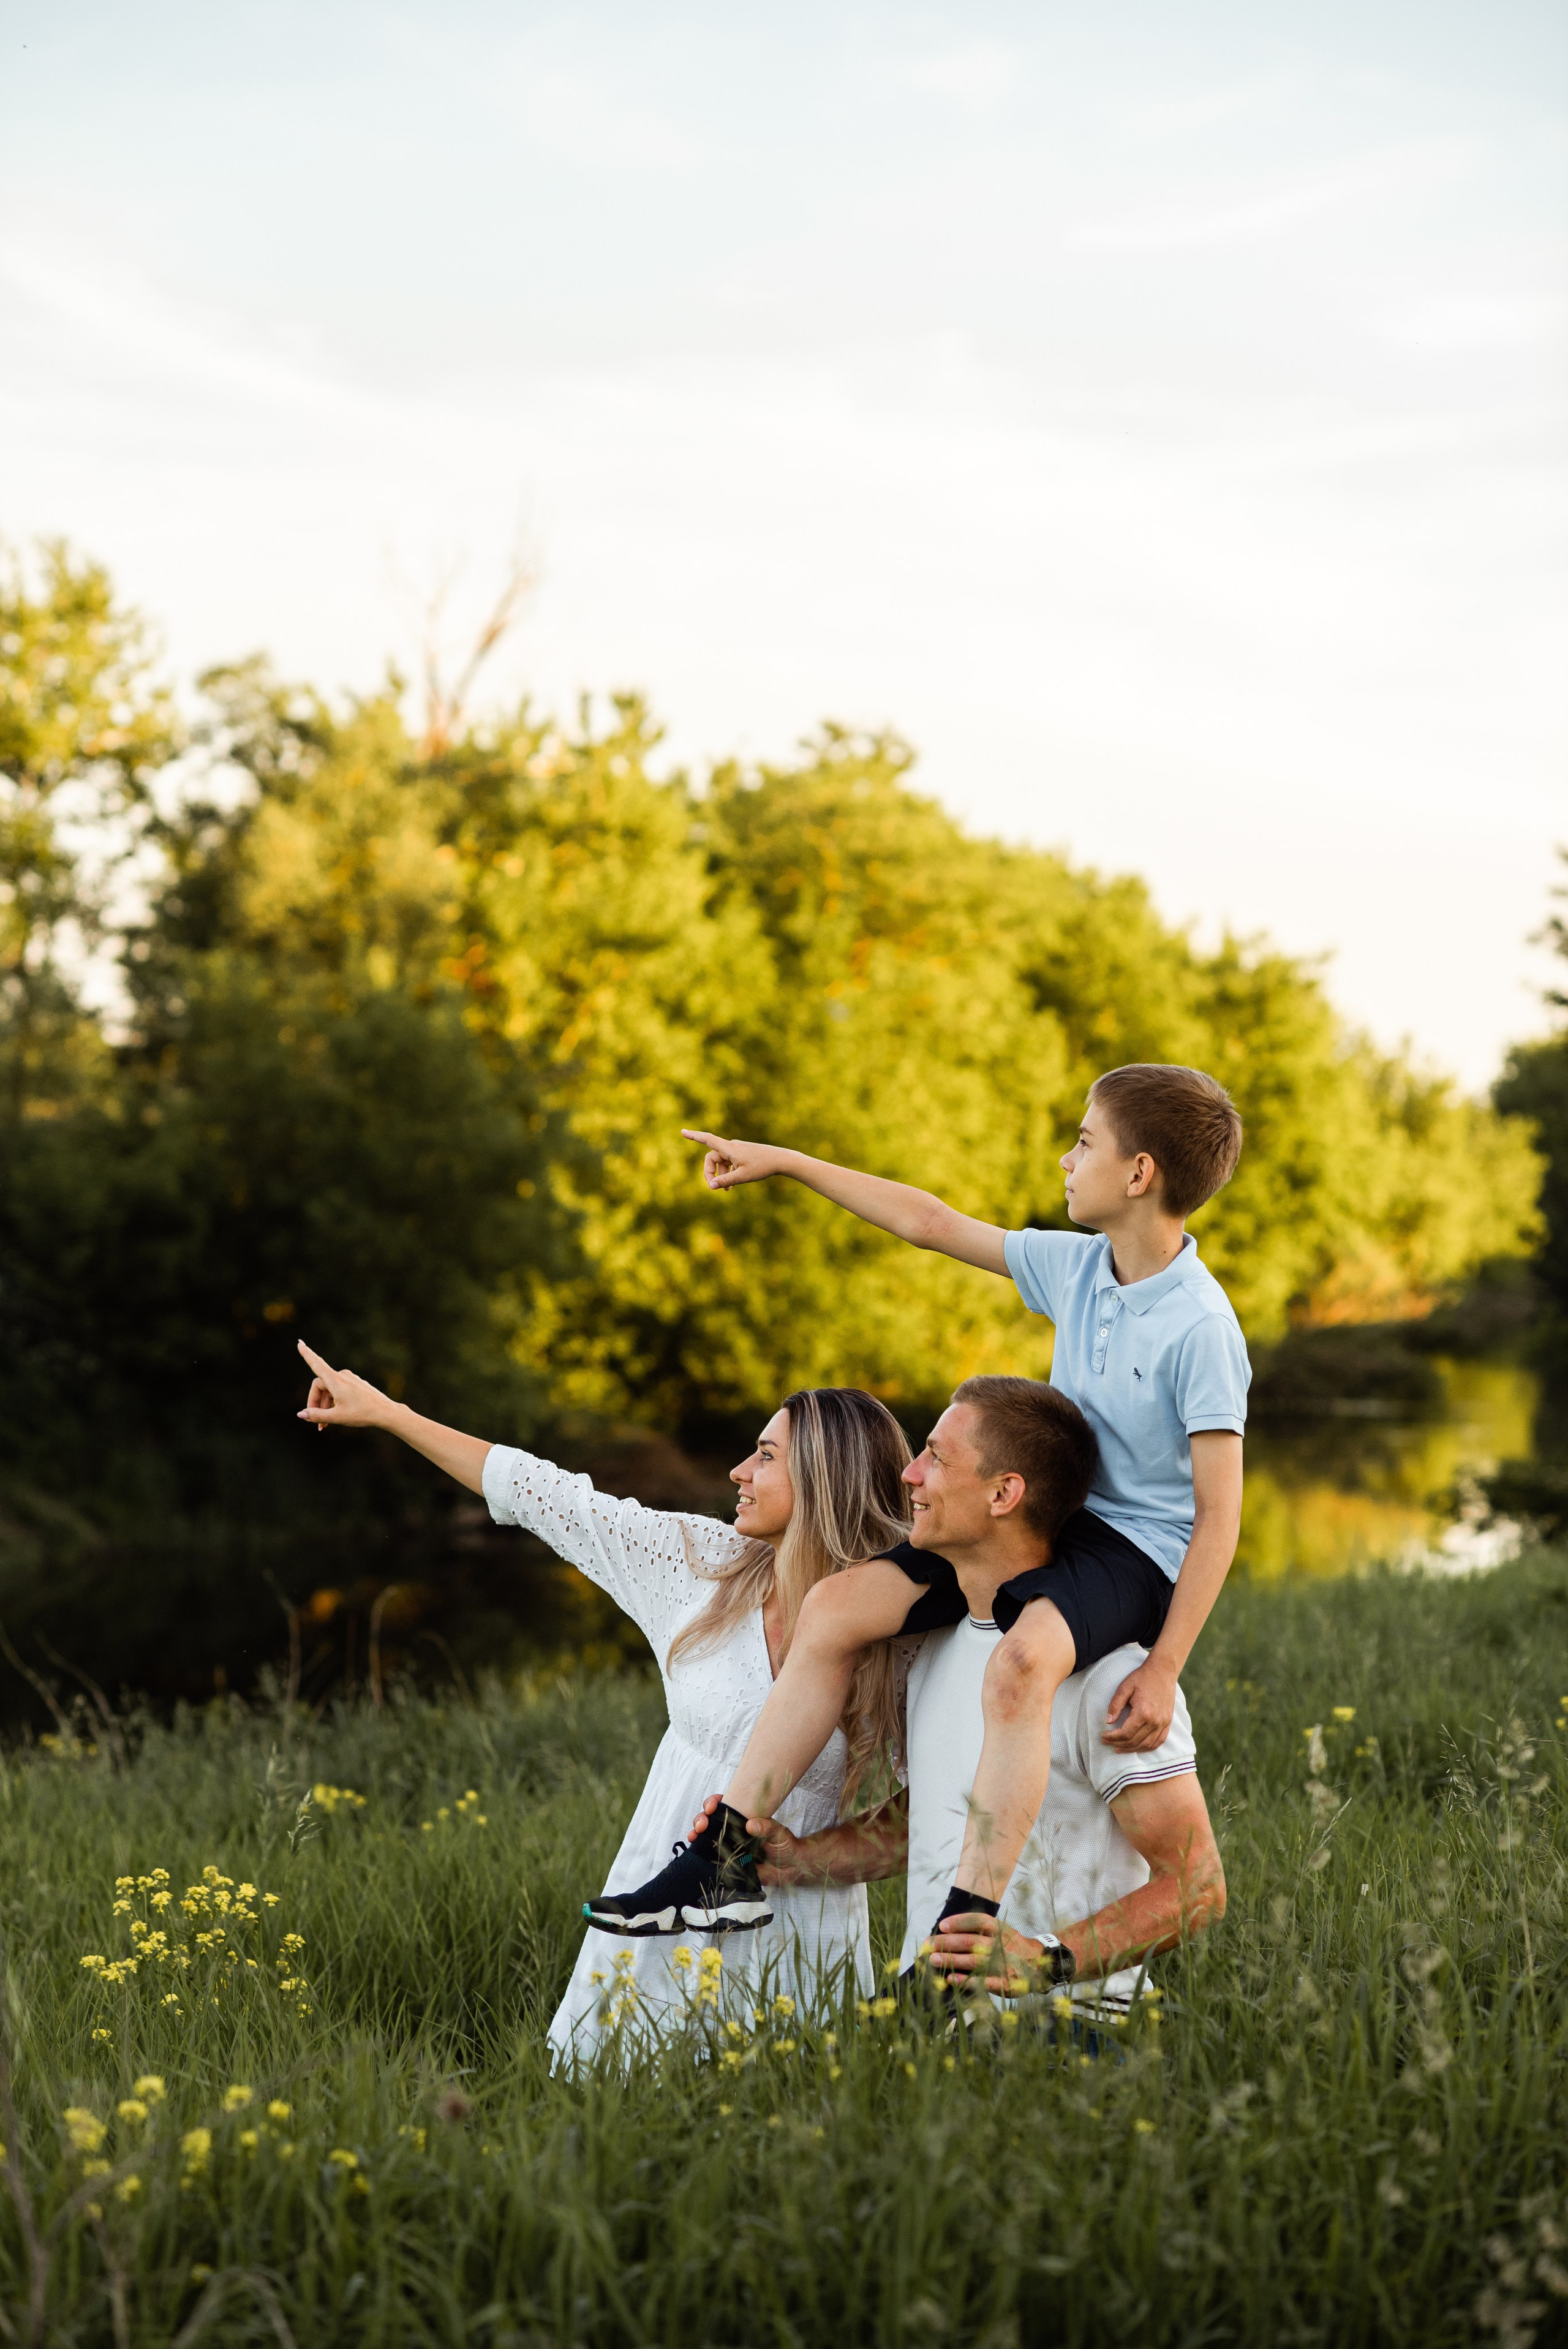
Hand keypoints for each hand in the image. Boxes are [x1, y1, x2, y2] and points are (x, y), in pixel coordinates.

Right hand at [296, 1342, 398, 1433]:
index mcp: (336, 1380)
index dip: (307, 1354)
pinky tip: (336, 1418)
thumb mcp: (336, 1417)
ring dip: (325, 1407)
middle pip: (321, 1386)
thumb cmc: (362, 1414)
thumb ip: (317, 1415)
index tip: (299, 1343)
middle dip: (315, 1404)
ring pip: (330, 1391)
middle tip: (315, 1422)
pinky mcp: (357, 1385)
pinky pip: (340, 1392)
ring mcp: (351, 1380)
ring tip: (325, 1426)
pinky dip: (334, 1404)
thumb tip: (300, 1414)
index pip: (317, 1364)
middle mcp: (343, 1376)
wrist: (386, 1412)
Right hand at [680, 1130, 785, 1190]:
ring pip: (721, 1162)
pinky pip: (730, 1163)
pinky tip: (735, 1184)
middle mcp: (731, 1147)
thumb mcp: (742, 1177)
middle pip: (712, 1158)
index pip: (707, 1140)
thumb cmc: (762, 1167)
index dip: (694, 1136)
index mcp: (729, 1148)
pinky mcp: (743, 1154)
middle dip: (710, 1172)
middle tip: (713, 1187)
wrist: (781, 1160)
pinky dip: (729, 1173)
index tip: (682, 1131)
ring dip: (721, 1175)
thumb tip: (711, 1186)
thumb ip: (725, 1181)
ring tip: (728, 1190)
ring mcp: (737, 1150)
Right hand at [686, 1792, 821, 1884]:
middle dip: (701, 1818)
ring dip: (696, 1832)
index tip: (712, 1807)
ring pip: (706, 1835)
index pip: (724, 1804)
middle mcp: (733, 1829)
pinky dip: (700, 1852)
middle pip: (710, 1819)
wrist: (789, 1870)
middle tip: (702, 1824)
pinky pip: (710, 1855)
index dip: (713, 1802)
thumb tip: (750, 1824)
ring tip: (694, 1835)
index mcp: (743, 1817)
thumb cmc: (785, 1845)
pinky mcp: (727, 1861)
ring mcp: (728, 1845)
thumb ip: (767, 1828)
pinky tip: (694, 1850)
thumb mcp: (778, 1833)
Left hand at [926, 1911, 1046, 1995]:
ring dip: (952, 1961)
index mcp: (1000, 1929)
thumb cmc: (1012, 1946)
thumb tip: (946, 1930)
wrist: (1041, 1964)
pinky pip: (984, 1982)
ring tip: (934, 1960)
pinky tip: (951, 1979)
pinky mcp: (1006, 1983)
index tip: (942, 1926)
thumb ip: (980, 1930)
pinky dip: (967, 1981)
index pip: (978, 1921)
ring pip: (974, 1961)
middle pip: (971, 1941)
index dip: (959, 1922)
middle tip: (929, 1945)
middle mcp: (1001, 1944)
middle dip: (948, 1943)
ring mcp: (1004, 1964)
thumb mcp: (1001, 1931)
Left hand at [1102, 1656, 1176, 1751]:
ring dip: (1131, 1749)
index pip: (1125, 1733)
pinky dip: (1148, 1748)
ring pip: (1146, 1745)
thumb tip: (1107, 1721)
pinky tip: (1138, 1748)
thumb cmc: (1142, 1677)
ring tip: (1119, 1748)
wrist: (1163, 1671)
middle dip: (1118, 1744)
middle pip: (1134, 1741)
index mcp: (1143, 1712)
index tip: (1103, 1736)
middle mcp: (1155, 1721)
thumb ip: (1115, 1705)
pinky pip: (1159, 1742)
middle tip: (1107, 1743)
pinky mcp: (1168, 1722)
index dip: (1112, 1737)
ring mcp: (1163, 1723)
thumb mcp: (1124, 1687)